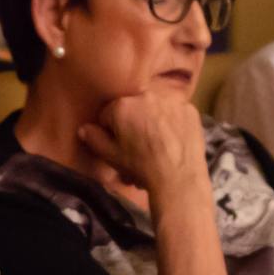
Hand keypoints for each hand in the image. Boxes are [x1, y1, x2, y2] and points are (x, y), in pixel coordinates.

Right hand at [76, 93, 209, 214]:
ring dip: (153, 121)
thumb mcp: (111, 157)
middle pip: (133, 109)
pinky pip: (175, 113)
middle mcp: (145, 96)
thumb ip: (94, 139)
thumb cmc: (141, 167)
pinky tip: (174, 140)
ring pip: (155, 108)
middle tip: (138, 147)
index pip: (108, 114)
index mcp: (122, 105)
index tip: (118, 146)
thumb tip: (84, 128)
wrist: (178, 178)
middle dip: (133, 124)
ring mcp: (170, 101)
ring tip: (157, 145)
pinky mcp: (189, 108)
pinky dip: (173, 123)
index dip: (111, 132)